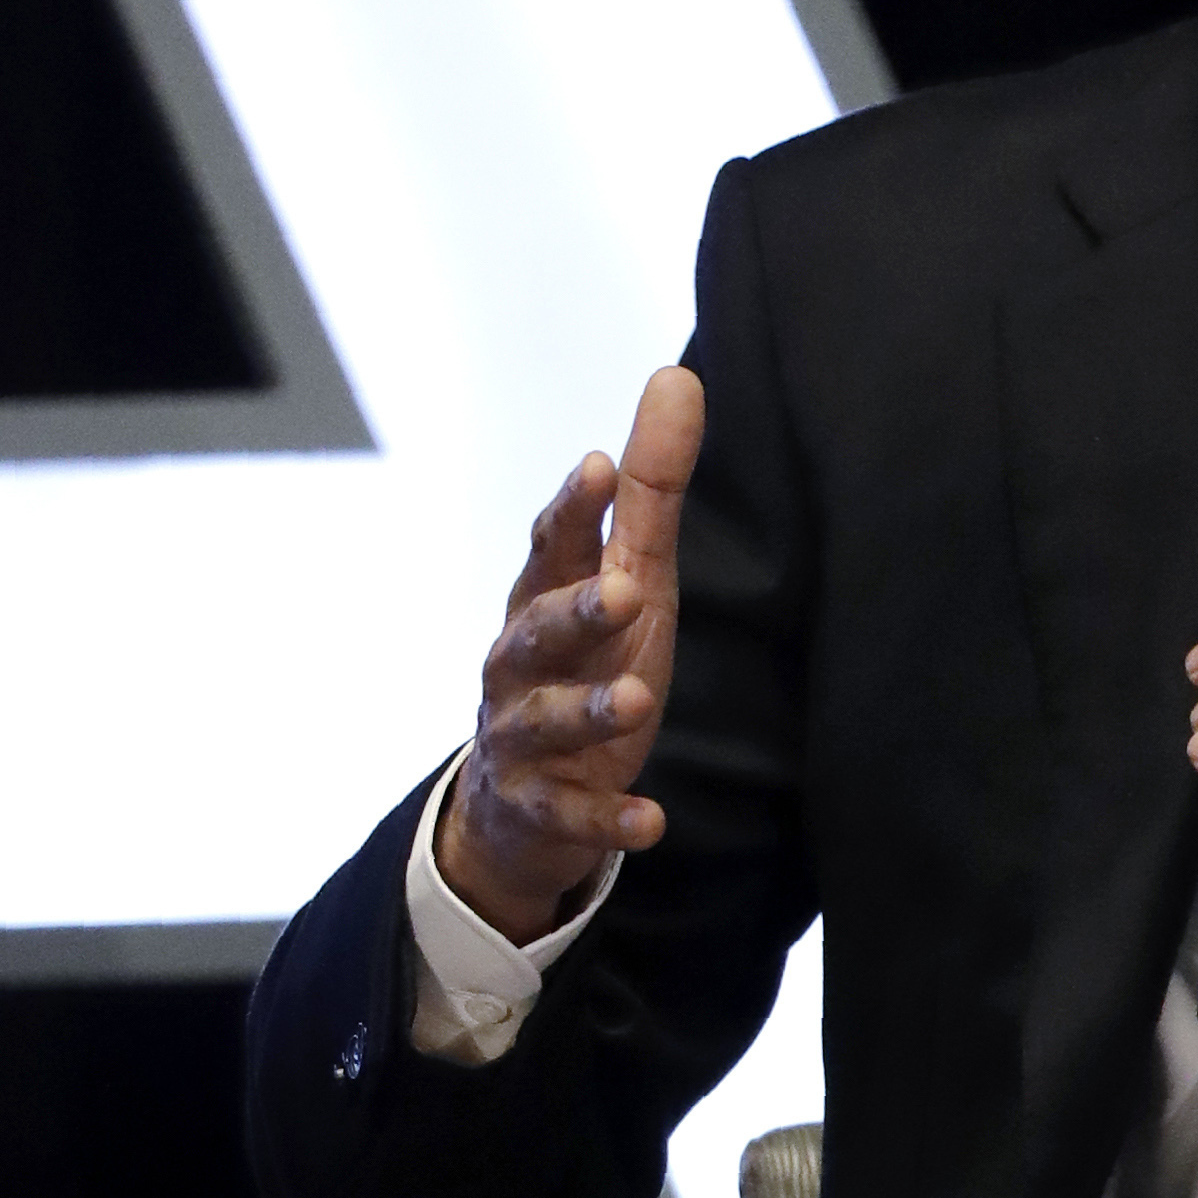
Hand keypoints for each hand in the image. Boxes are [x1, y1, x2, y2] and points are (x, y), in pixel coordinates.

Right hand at [436, 367, 702, 944]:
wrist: (520, 800)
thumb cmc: (585, 661)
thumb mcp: (629, 576)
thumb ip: (651, 490)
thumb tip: (678, 375)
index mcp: (544, 600)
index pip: (552, 548)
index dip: (572, 511)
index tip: (599, 466)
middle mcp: (520, 666)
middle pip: (534, 631)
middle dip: (573, 611)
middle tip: (624, 592)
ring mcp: (523, 739)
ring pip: (542, 723)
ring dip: (586, 712)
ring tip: (633, 704)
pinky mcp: (541, 808)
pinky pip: (570, 814)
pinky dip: (607, 818)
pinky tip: (650, 822)